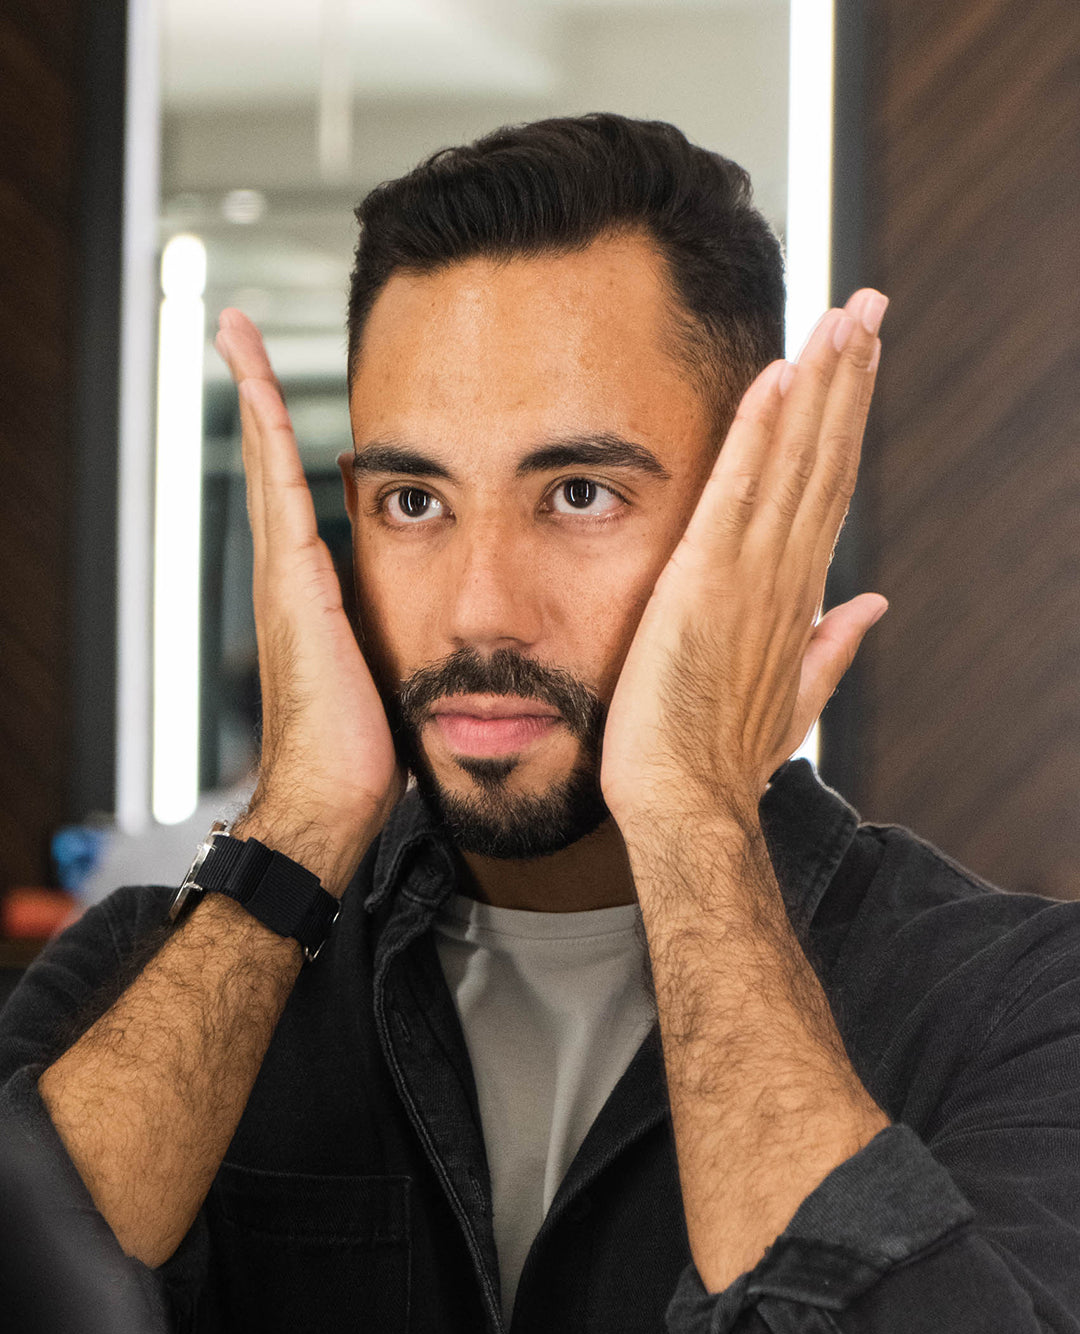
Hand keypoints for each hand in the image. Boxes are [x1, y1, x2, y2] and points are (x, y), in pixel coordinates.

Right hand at [215, 310, 402, 891]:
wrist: (331, 798)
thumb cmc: (364, 753)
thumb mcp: (391, 675)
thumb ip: (399, 632)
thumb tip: (439, 616)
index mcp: (311, 594)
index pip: (295, 496)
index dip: (288, 441)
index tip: (285, 396)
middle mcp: (287, 575)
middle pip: (267, 463)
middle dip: (254, 394)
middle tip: (236, 333)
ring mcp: (283, 575)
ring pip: (264, 460)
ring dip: (251, 391)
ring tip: (234, 331)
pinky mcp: (292, 582)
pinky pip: (275, 485)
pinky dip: (262, 428)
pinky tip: (253, 377)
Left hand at [600, 290, 888, 832]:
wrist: (687, 804)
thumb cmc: (723, 759)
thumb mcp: (792, 697)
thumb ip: (833, 645)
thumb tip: (871, 604)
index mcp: (798, 598)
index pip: (829, 491)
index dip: (846, 423)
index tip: (860, 361)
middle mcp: (786, 578)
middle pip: (827, 461)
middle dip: (849, 380)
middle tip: (868, 303)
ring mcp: (751, 578)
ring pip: (797, 464)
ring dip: (821, 386)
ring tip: (843, 315)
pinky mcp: (707, 584)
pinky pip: (740, 494)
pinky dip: (761, 434)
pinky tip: (776, 377)